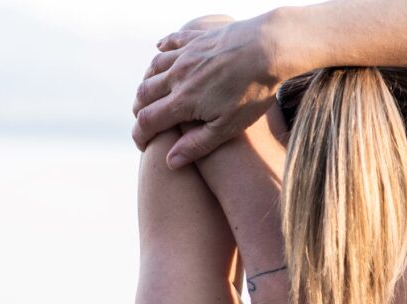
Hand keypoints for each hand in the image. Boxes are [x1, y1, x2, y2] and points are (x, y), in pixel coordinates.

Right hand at [132, 13, 282, 167]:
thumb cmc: (252, 92)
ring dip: (147, 81)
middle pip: (144, 93)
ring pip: (153, 68)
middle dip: (139, 110)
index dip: (140, 135)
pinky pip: (170, 42)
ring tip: (150, 93)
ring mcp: (185, 54)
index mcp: (183, 101)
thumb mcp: (228, 128)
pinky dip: (161, 49)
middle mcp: (177, 76)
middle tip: (143, 121)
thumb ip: (197, 144)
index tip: (141, 146)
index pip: (148, 120)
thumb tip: (170, 162)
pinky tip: (160, 50)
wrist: (267, 50)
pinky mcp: (197, 38)